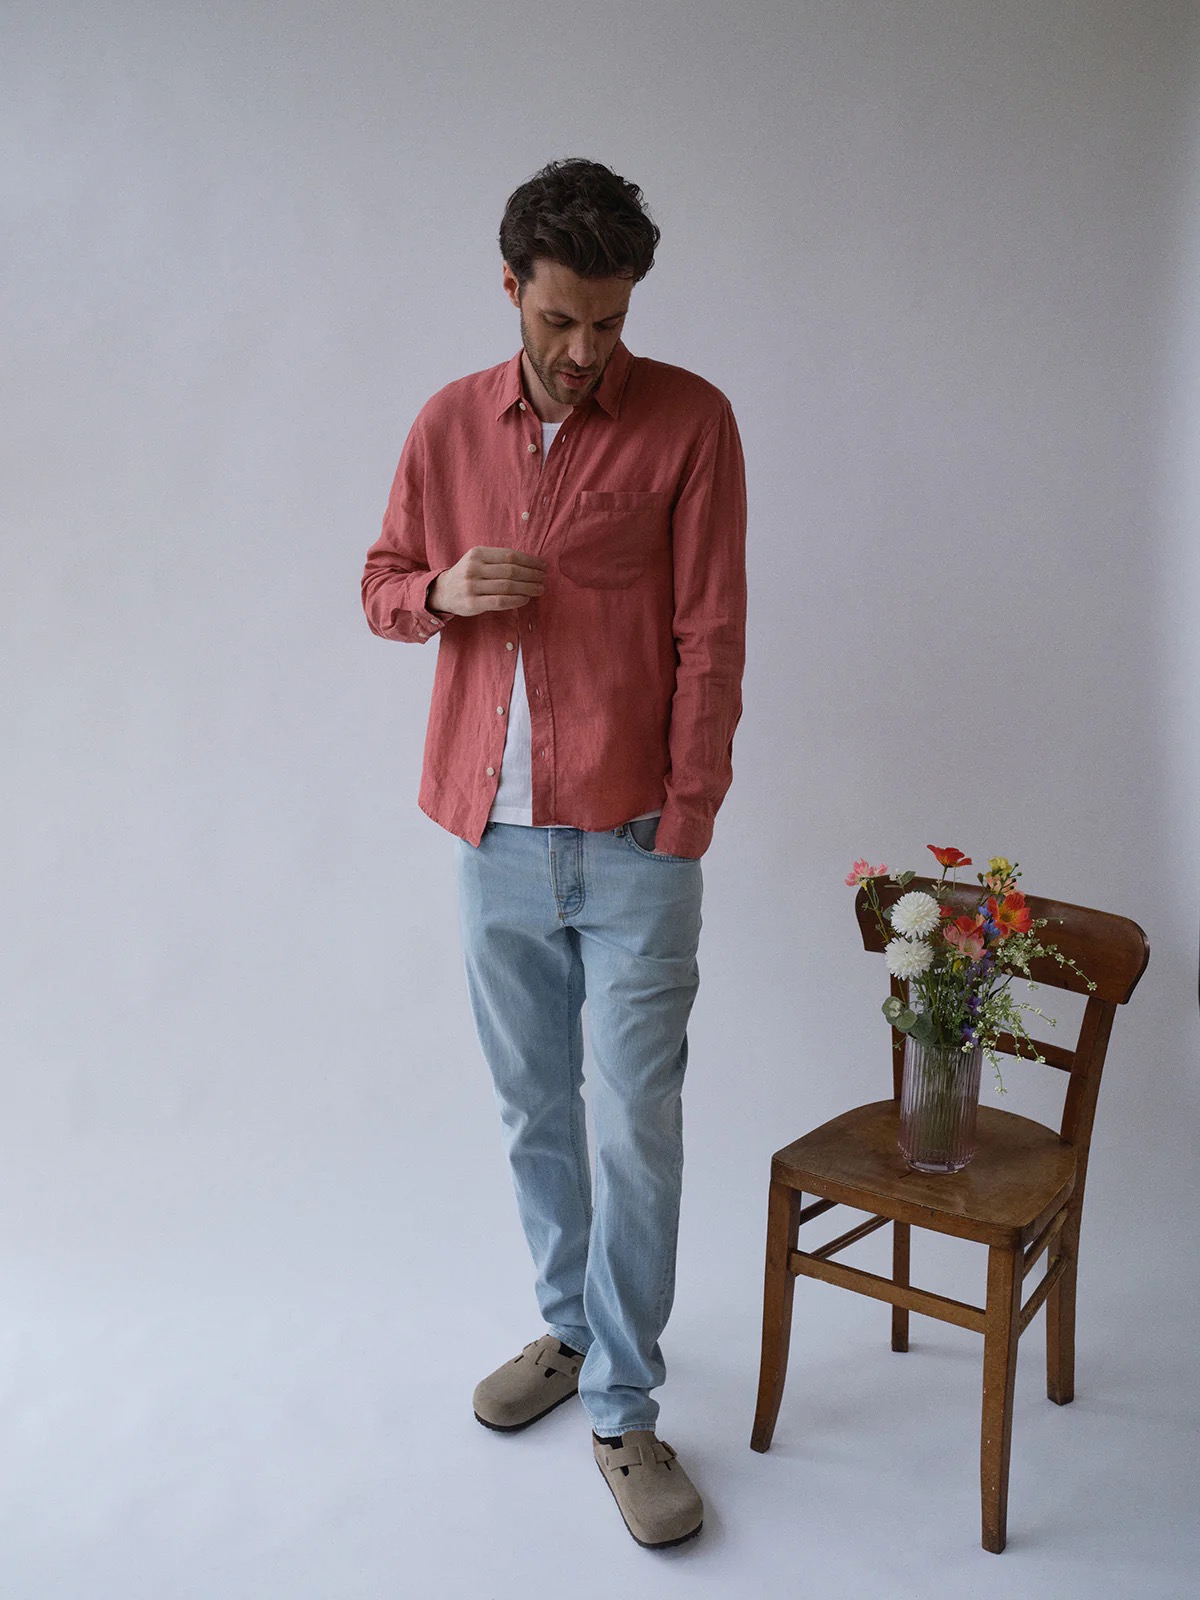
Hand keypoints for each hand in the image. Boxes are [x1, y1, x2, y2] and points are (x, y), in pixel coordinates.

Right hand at [428, 548, 547, 615]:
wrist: (443, 591)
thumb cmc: (468, 574)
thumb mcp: (478, 560)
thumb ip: (499, 559)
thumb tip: (531, 563)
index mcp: (477, 553)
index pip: (510, 556)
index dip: (529, 561)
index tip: (542, 565)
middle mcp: (473, 568)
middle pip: (511, 571)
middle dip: (532, 574)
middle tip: (544, 578)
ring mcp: (472, 586)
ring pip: (507, 586)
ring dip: (528, 588)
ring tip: (539, 589)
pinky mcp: (472, 603)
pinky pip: (500, 601)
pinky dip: (516, 600)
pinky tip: (525, 599)